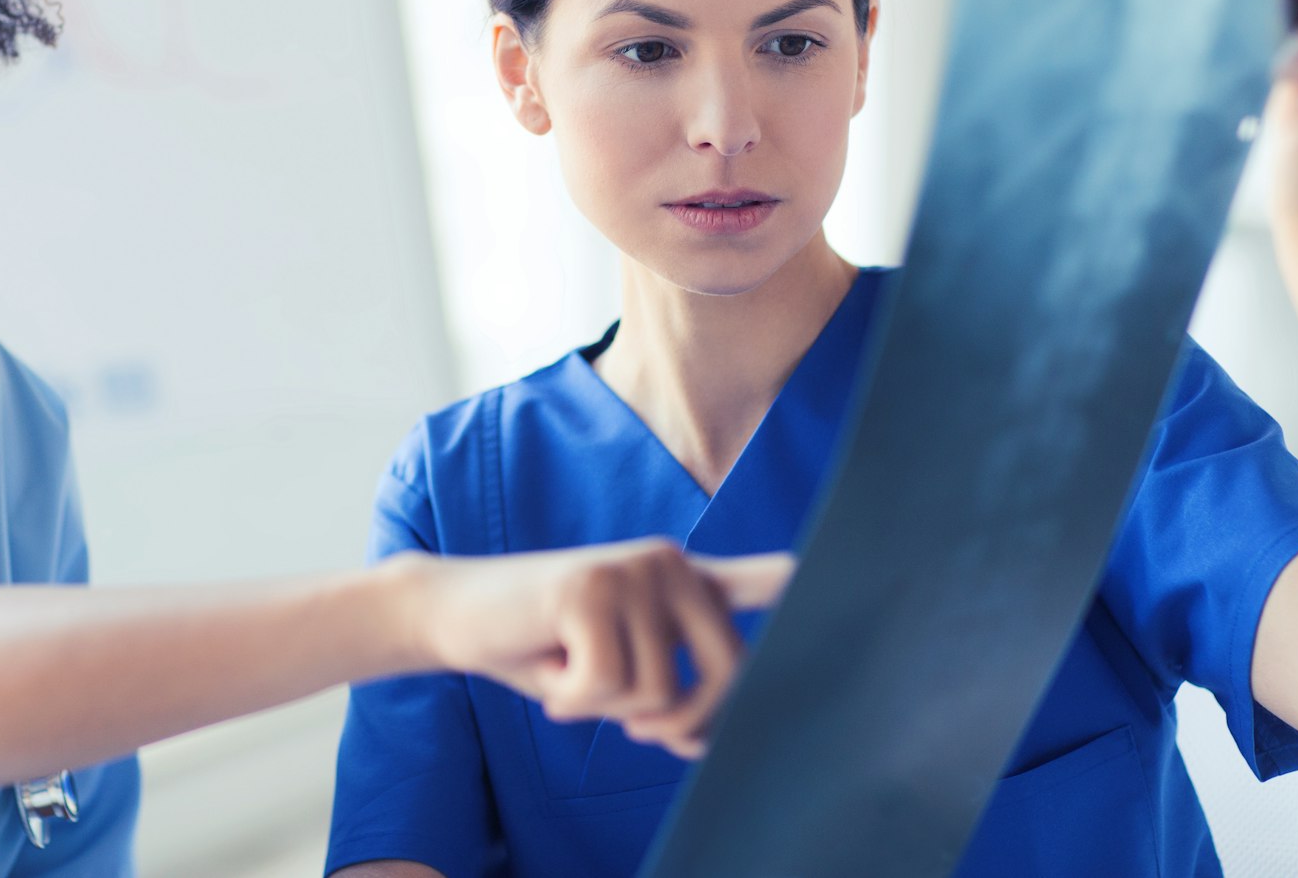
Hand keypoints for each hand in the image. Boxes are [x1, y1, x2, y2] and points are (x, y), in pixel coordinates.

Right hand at [397, 539, 792, 758]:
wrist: (456, 613)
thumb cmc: (543, 649)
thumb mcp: (617, 666)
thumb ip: (668, 690)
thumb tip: (701, 733)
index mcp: (684, 579)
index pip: (763, 580)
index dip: (806, 583)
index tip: (841, 575)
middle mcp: (670, 563)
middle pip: (725, 675)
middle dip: (678, 722)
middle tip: (627, 725)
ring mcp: (632, 570)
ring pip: (656, 692)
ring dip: (601, 705)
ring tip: (565, 670)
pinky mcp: (590, 587)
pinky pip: (605, 686)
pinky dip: (569, 697)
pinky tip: (545, 663)